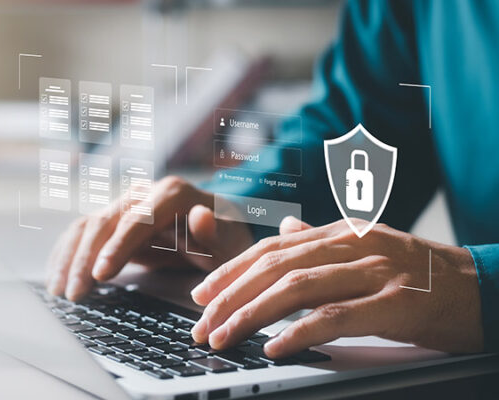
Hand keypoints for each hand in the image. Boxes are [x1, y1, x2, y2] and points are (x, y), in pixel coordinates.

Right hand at [46, 176, 253, 300]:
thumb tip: (200, 216)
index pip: (139, 219)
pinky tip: (56, 278)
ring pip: (88, 227)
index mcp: (173, 194)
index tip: (102, 273)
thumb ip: (216, 233)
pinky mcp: (113, 222)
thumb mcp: (230, 242)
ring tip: (60, 292)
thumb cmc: (225, 240)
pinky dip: (66, 255)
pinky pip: (83, 234)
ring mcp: (125, 205)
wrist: (219, 232)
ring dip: (70, 259)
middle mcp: (144, 194)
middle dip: (86, 259)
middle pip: (106, 222)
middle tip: (75, 294)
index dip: (117, 246)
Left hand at [190, 217, 482, 357]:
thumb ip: (323, 239)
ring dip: (252, 314)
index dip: (232, 270)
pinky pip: (338, 316)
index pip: (271, 248)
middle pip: (276, 266)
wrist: (484, 286)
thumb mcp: (369, 246)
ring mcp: (376, 271)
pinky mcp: (397, 303)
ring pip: (298, 288)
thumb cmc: (421, 273)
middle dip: (231, 296)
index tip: (202, 294)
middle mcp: (353, 245)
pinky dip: (300, 331)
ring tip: (223, 336)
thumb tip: (286, 231)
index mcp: (341, 232)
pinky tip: (273, 346)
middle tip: (202, 323)